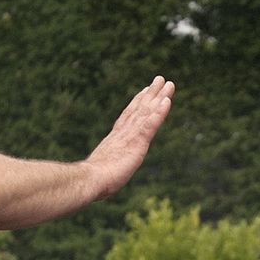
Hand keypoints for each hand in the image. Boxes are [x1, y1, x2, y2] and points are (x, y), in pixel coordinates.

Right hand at [83, 76, 173, 191]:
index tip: (144, 91)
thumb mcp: (103, 169)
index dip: (137, 103)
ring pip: (147, 111)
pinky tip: (167, 101)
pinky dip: (159, 113)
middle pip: (140, 108)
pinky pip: (151, 124)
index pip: (129, 116)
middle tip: (161, 79)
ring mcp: (130, 135)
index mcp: (116, 138)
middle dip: (151, 93)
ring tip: (169, 83)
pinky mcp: (137, 142)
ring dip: (159, 97)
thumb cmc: (94, 180)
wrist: (91, 179)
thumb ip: (106, 166)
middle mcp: (124, 132)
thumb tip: (100, 175)